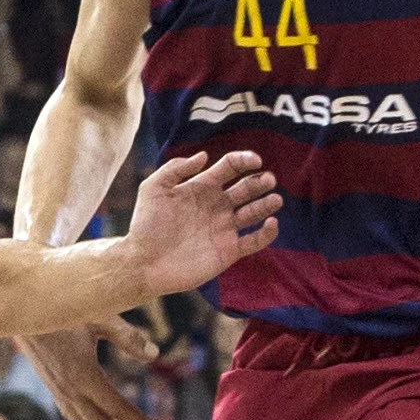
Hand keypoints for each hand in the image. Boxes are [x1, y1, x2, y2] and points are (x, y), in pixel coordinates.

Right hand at [20, 322, 167, 419]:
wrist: (18, 309)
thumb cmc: (61, 307)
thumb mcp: (97, 315)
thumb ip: (127, 336)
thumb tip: (156, 355)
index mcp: (84, 376)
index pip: (118, 408)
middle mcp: (71, 391)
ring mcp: (60, 392)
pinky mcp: (54, 389)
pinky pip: (74, 418)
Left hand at [127, 150, 282, 296]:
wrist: (144, 263)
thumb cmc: (145, 225)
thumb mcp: (154, 188)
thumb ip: (176, 168)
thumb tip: (204, 156)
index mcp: (202, 187)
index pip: (230, 167)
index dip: (244, 160)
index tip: (256, 161)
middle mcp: (217, 206)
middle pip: (246, 188)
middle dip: (260, 182)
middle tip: (269, 180)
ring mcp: (224, 228)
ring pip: (254, 212)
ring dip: (267, 204)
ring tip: (275, 199)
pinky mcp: (228, 251)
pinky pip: (254, 241)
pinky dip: (267, 233)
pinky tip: (271, 223)